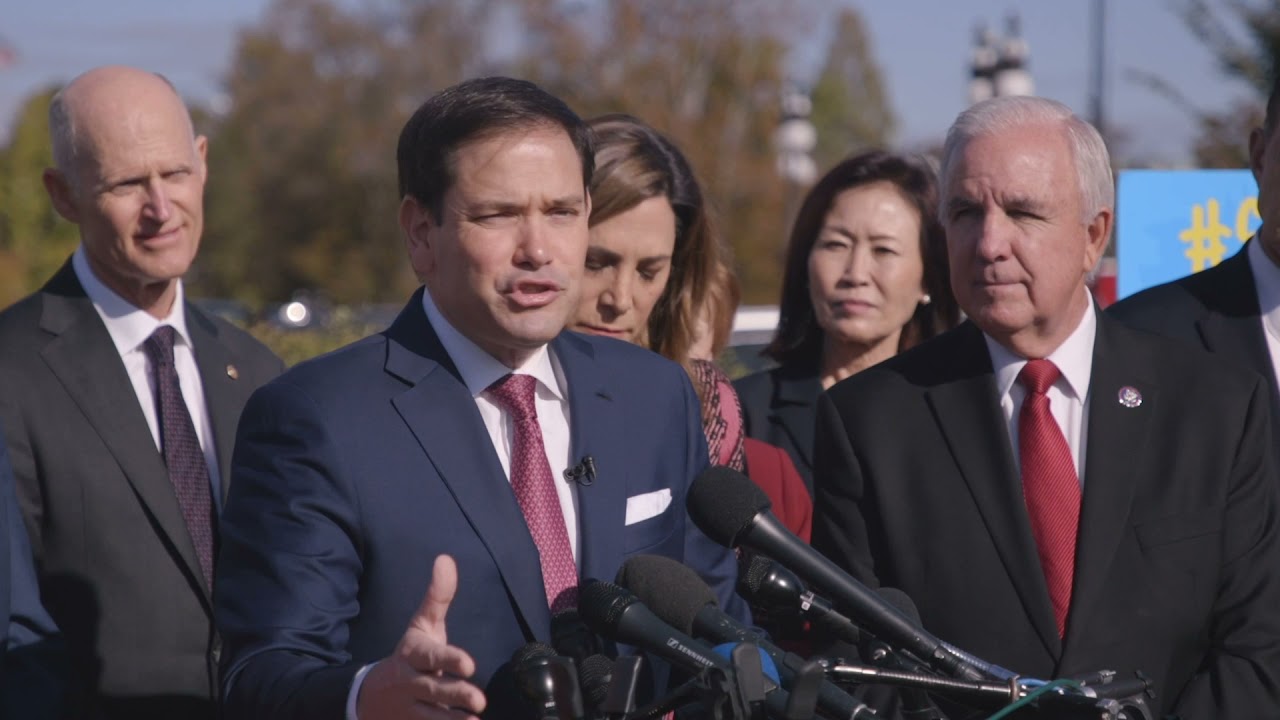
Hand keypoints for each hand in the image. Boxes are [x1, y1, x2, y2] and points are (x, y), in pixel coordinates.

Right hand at [356, 555, 486, 718]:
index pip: (431, 656)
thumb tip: (446, 559)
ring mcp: (408, 708)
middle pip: (433, 688)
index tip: (469, 664)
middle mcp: (410, 681)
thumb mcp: (422, 625)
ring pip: (431, 716)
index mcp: (413, 653)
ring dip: (453, 719)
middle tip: (480, 700)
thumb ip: (437, 597)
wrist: (369, 695)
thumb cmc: (410, 654)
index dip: (449, 659)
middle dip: (455, 693)